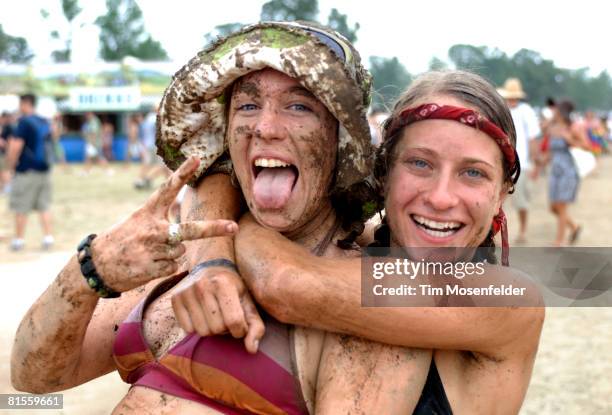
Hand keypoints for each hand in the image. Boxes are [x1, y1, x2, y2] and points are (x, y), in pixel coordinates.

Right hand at [90, 156, 237, 292]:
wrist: (96, 266)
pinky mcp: (154, 268)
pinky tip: (148, 264)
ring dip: (171, 253)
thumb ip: (160, 222)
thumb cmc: (120, 241)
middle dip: (214, 228)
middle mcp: (153, 229)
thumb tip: (184, 237)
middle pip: (190, 229)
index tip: (196, 158)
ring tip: (150, 253)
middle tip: (233, 227)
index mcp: (148, 212)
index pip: (167, 189)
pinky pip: (174, 266)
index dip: (182, 173)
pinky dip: (165, 267)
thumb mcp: (136, 222)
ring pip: (181, 250)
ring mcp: (154, 249)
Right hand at [171, 265, 264, 353]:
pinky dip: (196, 327)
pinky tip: (202, 315)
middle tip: (226, 317)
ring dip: (211, 329)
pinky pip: (187, 329)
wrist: (212, 266)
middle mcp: (202, 286)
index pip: (233, 321)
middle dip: (225, 329)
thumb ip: (255, 326)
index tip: (240, 324)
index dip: (239, 330)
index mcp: (223, 284)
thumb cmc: (234, 288)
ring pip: (202, 331)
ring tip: (215, 316)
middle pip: (217, 329)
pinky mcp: (175, 298)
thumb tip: (252, 349)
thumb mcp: (249, 302)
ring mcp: (187, 292)